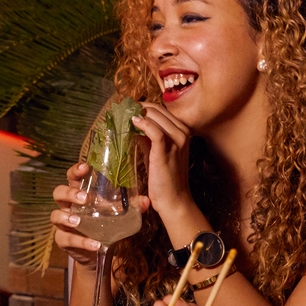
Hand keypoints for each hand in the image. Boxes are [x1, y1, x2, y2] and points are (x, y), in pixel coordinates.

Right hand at [50, 162, 151, 268]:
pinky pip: (67, 239)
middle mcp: (68, 206)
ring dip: (66, 217)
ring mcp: (63, 223)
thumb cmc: (105, 224)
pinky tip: (95, 244)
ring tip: (78, 221)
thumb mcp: (118, 214)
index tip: (85, 167)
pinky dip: (81, 241)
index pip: (72, 177)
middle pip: (58, 193)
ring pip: (55, 216)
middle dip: (69, 193)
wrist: (98, 250)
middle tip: (84, 198)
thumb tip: (145, 201)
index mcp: (79, 193)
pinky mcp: (63, 240)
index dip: (75, 171)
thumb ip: (131, 207)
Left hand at [130, 101, 196, 229]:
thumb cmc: (164, 177)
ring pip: (157, 116)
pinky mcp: (166, 150)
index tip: (128, 107)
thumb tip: (133, 124)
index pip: (162, 110)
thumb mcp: (156, 152)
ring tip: (123, 114)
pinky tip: (132, 123)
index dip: (144, 106)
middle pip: (159, 109)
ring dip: (139, 113)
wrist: (174, 199)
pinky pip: (155, 130)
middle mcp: (183, 132)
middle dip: (139, 107)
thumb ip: (148, 137)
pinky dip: (143, 124)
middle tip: (122, 108)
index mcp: (182, 131)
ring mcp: (177, 141)